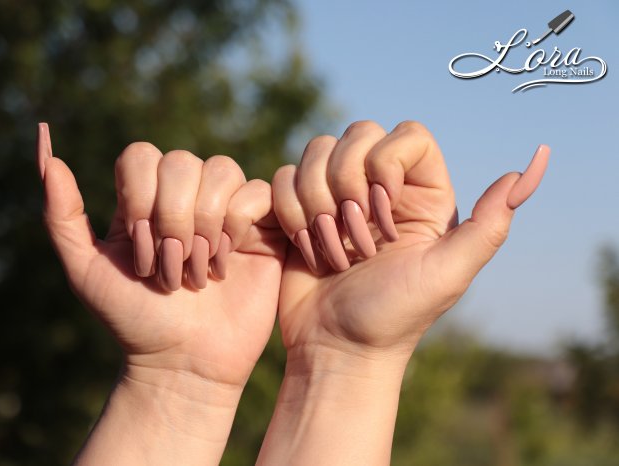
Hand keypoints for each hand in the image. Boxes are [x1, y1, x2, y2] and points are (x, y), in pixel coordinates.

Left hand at [37, 123, 286, 464]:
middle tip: (169, 271)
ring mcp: (224, 209)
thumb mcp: (86, 271)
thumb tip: (45, 148)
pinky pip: (256, 192)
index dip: (140, 198)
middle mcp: (185, 197)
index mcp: (143, 200)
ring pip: (221, 170)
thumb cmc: (134, 321)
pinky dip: (236, 228)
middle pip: (181, 162)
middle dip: (173, 221)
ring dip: (205, 227)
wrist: (184, 363)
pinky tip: (225, 265)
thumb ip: (61, 214)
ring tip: (198, 273)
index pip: (141, 156)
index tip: (139, 253)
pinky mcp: (261, 225)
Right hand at [258, 120, 548, 464]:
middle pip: (356, 133)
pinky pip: (284, 178)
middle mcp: (378, 186)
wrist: (337, 347)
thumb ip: (490, 223)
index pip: (406, 134)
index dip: (388, 166)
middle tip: (358, 242)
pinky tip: (309, 252)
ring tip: (333, 252)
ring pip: (315, 151)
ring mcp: (335, 195)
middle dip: (346, 188)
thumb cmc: (395, 316)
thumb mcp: (448, 273)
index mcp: (421, 193)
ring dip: (317, 206)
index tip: (385, 215)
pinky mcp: (298, 208)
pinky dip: (291, 216)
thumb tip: (534, 162)